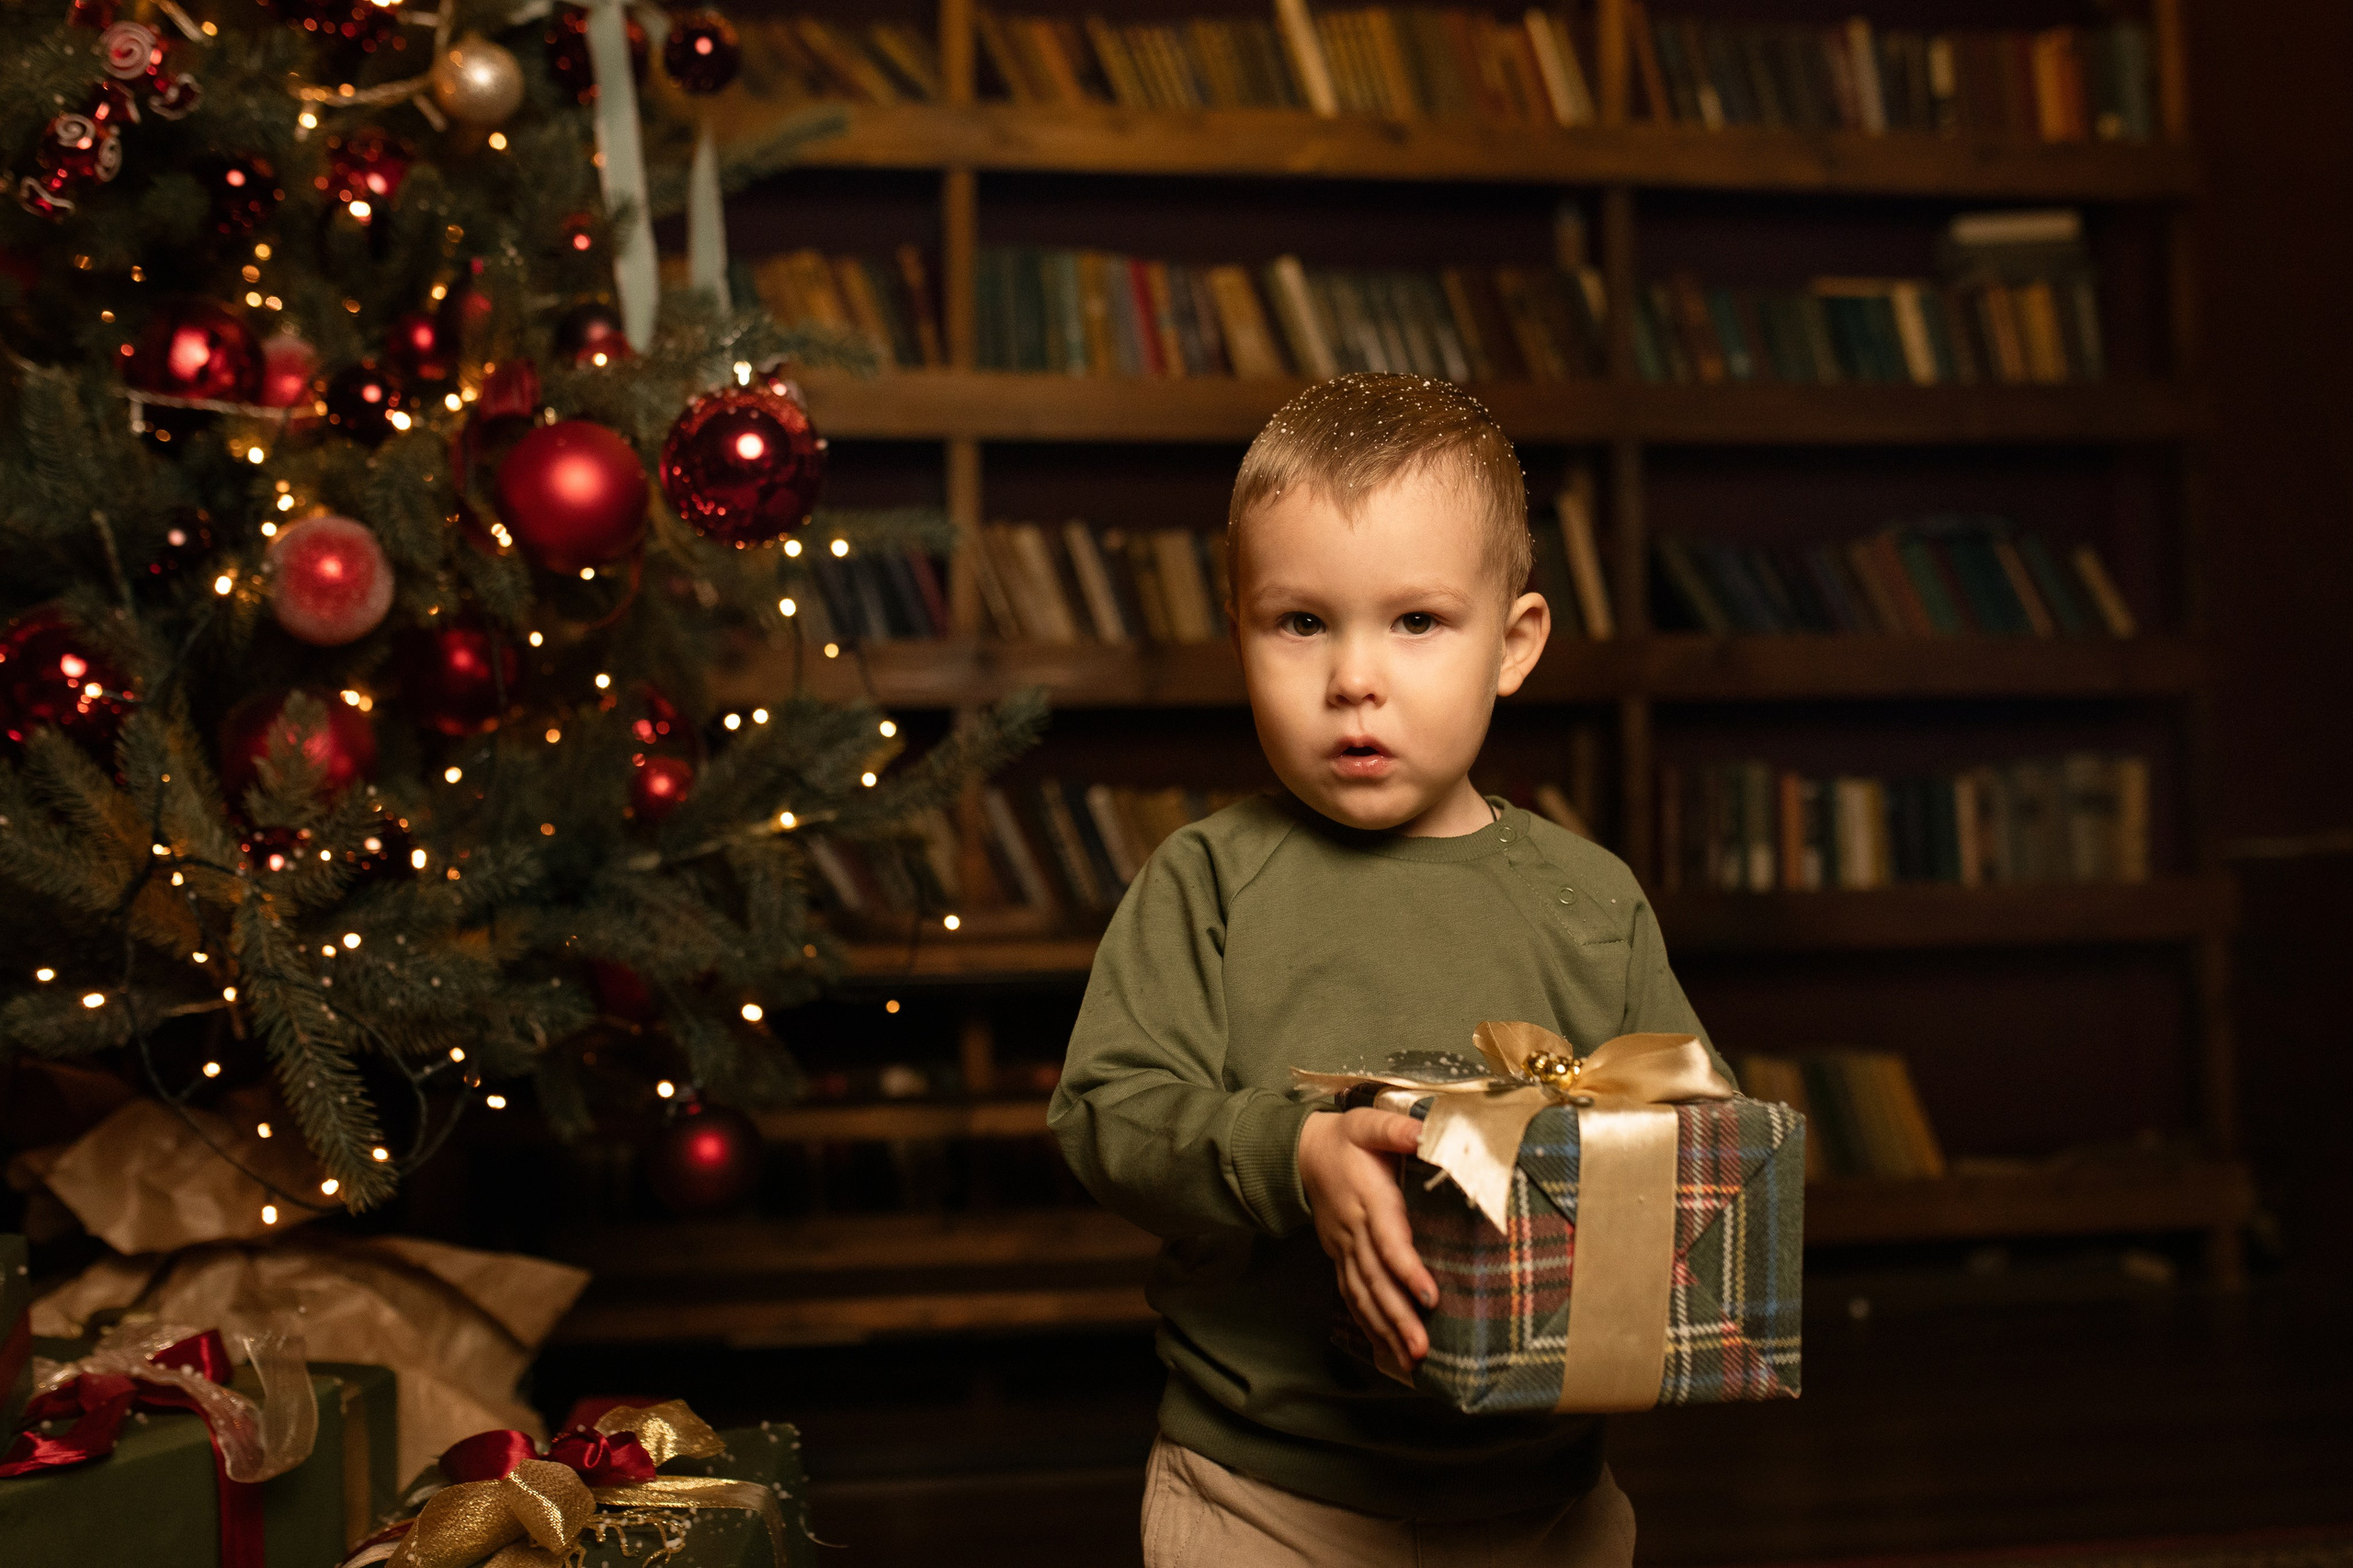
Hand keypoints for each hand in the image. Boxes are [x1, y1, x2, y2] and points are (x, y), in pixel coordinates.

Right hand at [1298, 1108, 1437, 1368]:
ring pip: (1363, 1296)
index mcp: (1368, 1200)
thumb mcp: (1368, 1124)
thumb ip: (1396, 1129)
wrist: (1302, 1154)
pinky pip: (1352, 1297)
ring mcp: (1343, 1249)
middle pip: (1375, 1281)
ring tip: (1410, 1361)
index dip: (1407, 1270)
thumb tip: (1425, 1133)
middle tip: (1420, 1349)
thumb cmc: (1345, 1139)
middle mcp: (1354, 1232)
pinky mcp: (1339, 1258)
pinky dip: (1369, 1325)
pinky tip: (1387, 1350)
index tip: (1429, 1297)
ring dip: (1385, 1330)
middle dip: (1398, 1317)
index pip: (1388, 1241)